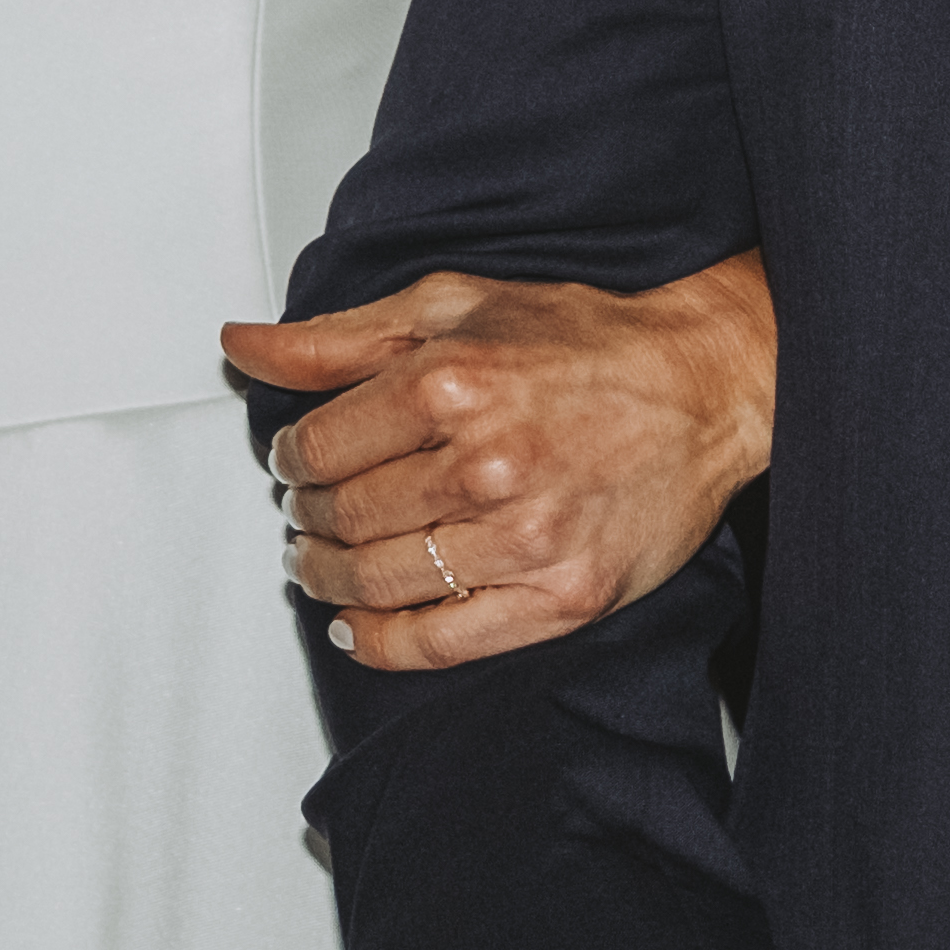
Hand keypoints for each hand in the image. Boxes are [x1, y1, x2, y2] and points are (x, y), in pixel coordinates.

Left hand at [225, 260, 778, 671]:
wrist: (706, 386)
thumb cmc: (586, 341)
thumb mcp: (453, 306)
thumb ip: (340, 338)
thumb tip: (243, 348)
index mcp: (451, 382)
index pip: (318, 448)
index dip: (290, 462)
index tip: (296, 465)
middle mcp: (487, 464)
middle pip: (344, 519)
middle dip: (308, 520)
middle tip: (307, 515)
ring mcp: (526, 538)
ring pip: (380, 582)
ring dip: (330, 579)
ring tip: (323, 564)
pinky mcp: (564, 596)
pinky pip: (442, 642)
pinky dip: (381, 643)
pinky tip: (359, 626)